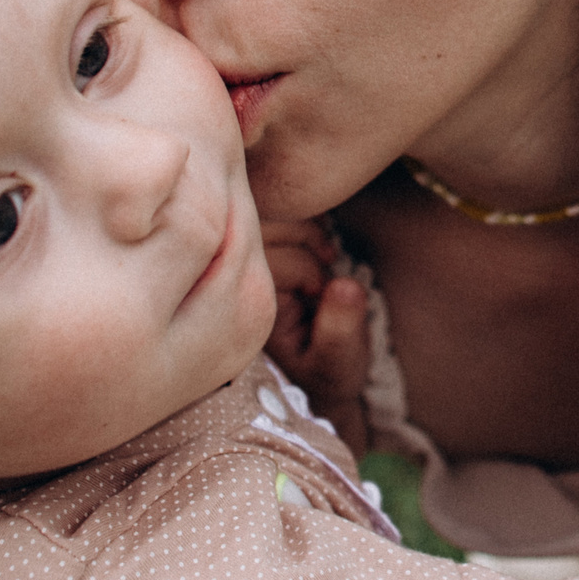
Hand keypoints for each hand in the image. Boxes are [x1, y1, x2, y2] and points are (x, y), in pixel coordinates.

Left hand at [259, 218, 373, 452]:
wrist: (322, 371)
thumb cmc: (326, 371)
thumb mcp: (337, 362)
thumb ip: (339, 329)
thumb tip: (344, 285)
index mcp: (242, 307)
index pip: (264, 260)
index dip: (304, 269)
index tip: (322, 292)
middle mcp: (234, 277)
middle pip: (259, 226)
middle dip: (303, 239)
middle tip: (328, 264)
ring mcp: (243, 257)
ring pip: (267, 211)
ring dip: (305, 226)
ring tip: (326, 255)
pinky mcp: (262, 244)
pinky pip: (278, 208)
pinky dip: (306, 217)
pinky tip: (320, 243)